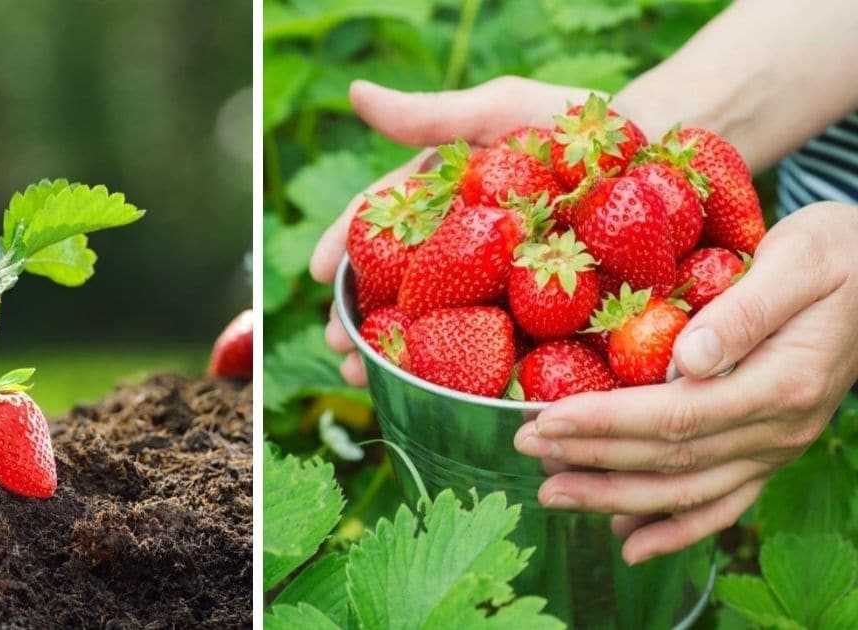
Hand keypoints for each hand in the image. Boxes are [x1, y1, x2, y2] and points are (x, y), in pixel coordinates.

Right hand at [312, 78, 599, 385]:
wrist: (660, 149)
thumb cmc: (575, 123)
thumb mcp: (502, 111)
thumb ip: (432, 117)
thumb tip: (356, 95)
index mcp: (440, 204)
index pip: (380, 227)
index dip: (343, 249)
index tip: (317, 273)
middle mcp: (461, 251)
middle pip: (397, 289)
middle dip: (361, 321)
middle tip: (339, 346)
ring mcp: (499, 289)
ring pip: (439, 327)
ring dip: (399, 358)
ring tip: (371, 378)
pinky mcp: (544, 319)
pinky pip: (503, 351)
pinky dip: (471, 375)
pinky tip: (447, 393)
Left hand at [513, 202, 857, 563]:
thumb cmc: (835, 252)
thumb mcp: (798, 259)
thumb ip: (744, 310)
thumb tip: (687, 356)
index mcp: (782, 383)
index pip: (675, 416)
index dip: (605, 424)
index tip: (547, 420)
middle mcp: (780, 428)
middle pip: (671, 459)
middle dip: (592, 459)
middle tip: (528, 448)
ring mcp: (777, 446)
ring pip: (688, 490)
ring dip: (616, 498)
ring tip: (553, 493)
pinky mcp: (770, 449)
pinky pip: (722, 502)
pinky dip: (674, 528)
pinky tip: (627, 540)